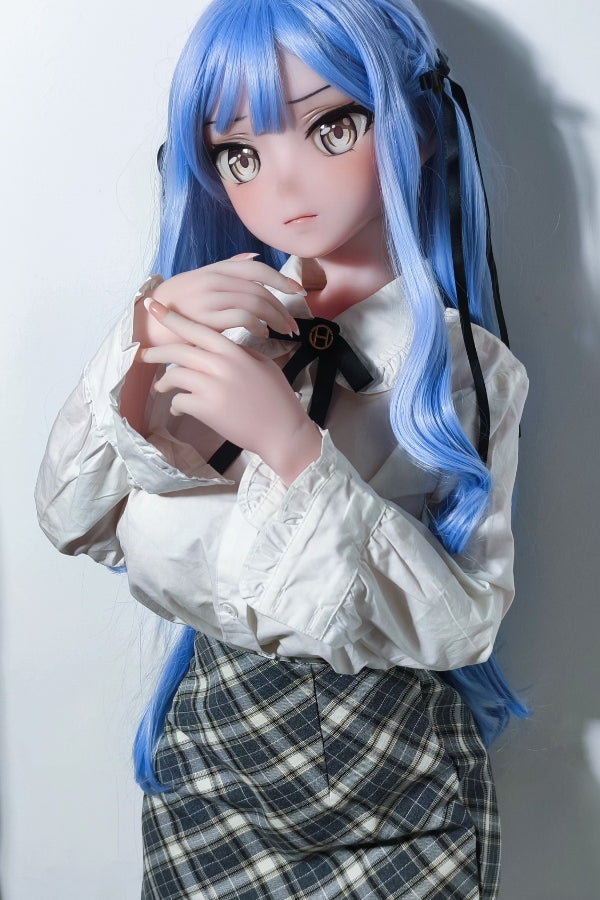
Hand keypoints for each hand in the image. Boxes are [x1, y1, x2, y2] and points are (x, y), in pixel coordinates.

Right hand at [134, 255, 301, 347]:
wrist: (146, 323)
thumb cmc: (176, 305)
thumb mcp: (199, 278)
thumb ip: (226, 268)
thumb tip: (253, 258)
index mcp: (215, 270)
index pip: (257, 270)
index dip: (281, 279)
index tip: (298, 291)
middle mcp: (214, 280)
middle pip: (260, 290)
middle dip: (282, 307)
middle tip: (293, 325)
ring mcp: (210, 299)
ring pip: (255, 304)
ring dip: (275, 319)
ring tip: (284, 332)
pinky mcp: (206, 320)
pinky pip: (242, 319)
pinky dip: (257, 327)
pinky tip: (262, 334)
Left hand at [140, 300, 321, 484]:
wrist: (283, 432)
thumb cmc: (277, 399)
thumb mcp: (263, 366)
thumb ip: (239, 353)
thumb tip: (219, 347)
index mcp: (234, 352)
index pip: (197, 330)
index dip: (173, 318)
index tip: (154, 308)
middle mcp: (221, 366)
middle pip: (179, 351)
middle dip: (156, 352)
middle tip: (144, 355)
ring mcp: (213, 388)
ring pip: (175, 375)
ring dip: (165, 382)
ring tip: (161, 388)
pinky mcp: (208, 410)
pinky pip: (180, 401)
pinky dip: (176, 406)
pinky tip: (179, 410)